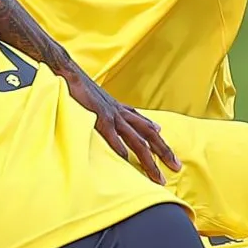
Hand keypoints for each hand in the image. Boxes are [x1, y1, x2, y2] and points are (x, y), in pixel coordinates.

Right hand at [64, 73, 181, 183]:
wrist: (70, 73)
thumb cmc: (83, 90)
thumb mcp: (103, 103)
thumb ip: (117, 114)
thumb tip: (126, 123)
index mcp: (122, 110)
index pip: (147, 127)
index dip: (160, 142)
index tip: (171, 157)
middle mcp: (121, 113)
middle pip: (149, 134)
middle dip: (164, 151)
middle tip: (176, 167)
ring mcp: (112, 115)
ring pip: (136, 140)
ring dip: (148, 159)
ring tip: (156, 175)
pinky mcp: (99, 116)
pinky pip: (111, 134)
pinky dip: (119, 147)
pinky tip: (125, 160)